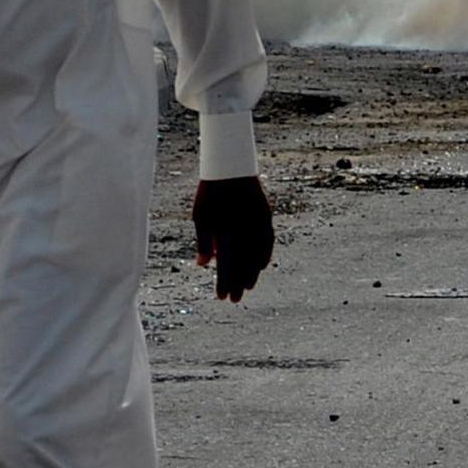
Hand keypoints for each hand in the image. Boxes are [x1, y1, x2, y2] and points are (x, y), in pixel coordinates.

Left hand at [192, 175, 274, 301]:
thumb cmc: (211, 192)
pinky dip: (265, 254)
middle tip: (236, 299)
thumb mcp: (201, 216)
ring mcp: (257, 223)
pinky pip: (267, 240)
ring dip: (252, 272)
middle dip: (238, 283)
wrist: (231, 167)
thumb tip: (203, 265)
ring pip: (256, 255)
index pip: (226, 264)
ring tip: (249, 286)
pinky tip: (262, 265)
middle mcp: (243, 230)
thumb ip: (204, 242)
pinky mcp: (265, 216)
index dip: (225, 282)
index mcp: (225, 231)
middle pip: (242, 264)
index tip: (222, 296)